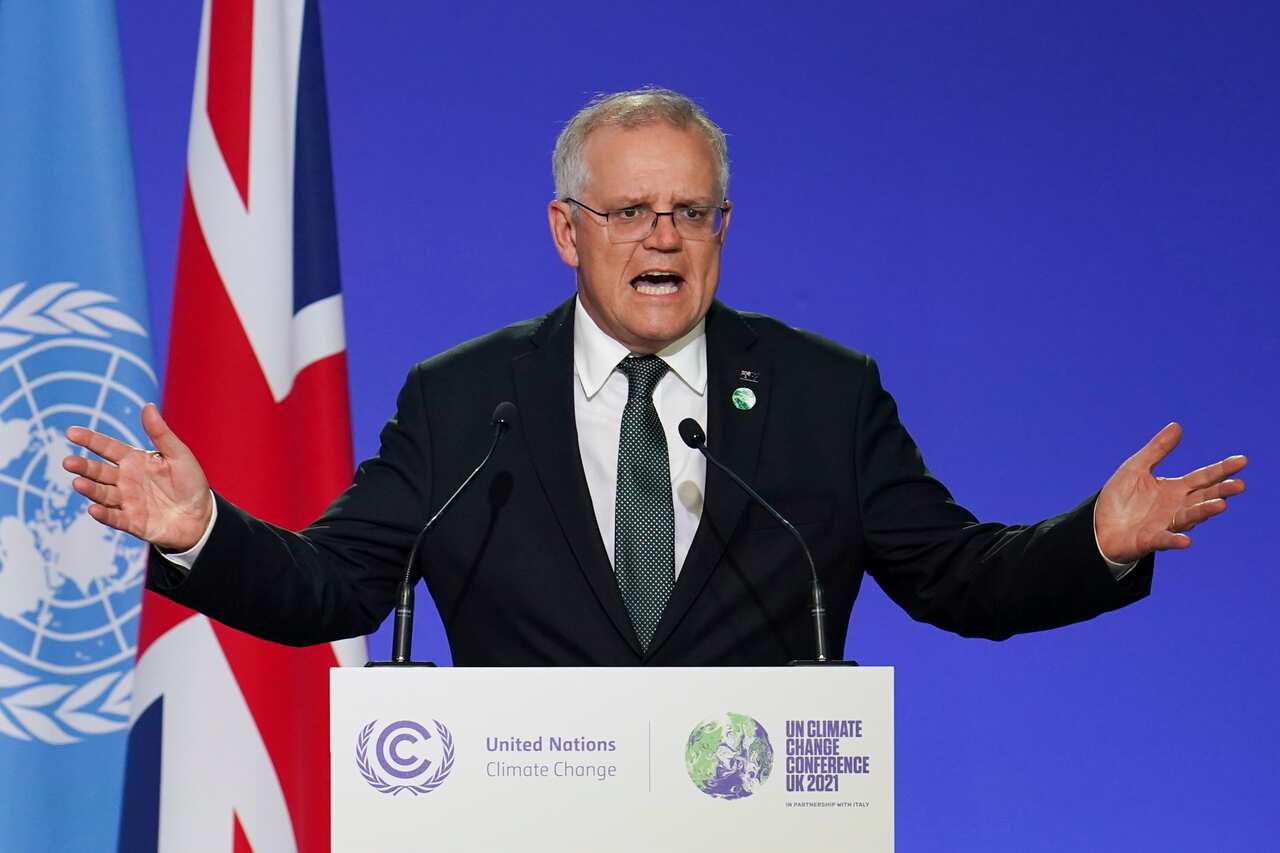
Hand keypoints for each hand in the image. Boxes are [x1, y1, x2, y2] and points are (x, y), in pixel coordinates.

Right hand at [63, 403, 212, 550]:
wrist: (202, 516)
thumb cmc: (190, 482)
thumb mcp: (178, 455)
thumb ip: (160, 433)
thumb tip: (147, 406)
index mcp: (134, 461)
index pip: (108, 448)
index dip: (90, 440)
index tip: (70, 433)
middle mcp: (125, 480)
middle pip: (99, 471)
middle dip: (84, 467)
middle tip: (68, 462)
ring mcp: (127, 501)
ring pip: (103, 494)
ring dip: (90, 489)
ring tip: (78, 483)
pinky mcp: (132, 522)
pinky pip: (115, 518)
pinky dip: (104, 514)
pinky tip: (93, 509)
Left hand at [1095, 423, 1246, 564]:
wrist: (1098, 526)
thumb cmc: (1120, 498)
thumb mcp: (1136, 468)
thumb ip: (1157, 450)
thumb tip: (1177, 426)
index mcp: (1175, 489)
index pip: (1203, 477)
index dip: (1222, 469)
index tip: (1242, 460)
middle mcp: (1176, 507)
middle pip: (1203, 497)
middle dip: (1221, 492)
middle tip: (1239, 485)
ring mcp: (1166, 524)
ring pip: (1189, 517)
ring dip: (1204, 512)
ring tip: (1220, 505)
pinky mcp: (1150, 540)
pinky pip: (1165, 540)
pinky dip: (1175, 540)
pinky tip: (1186, 541)